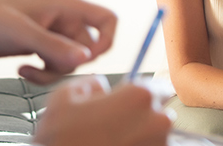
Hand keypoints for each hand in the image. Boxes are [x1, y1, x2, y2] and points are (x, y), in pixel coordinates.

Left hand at [0, 0, 116, 83]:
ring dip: (53, 73)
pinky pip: (56, 67)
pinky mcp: (42, 47)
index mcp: (67, 6)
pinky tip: (22, 69)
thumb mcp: (22, 33)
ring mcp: (54, 34)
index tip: (86, 59)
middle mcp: (64, 19)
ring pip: (71, 62)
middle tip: (44, 66)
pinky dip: (43, 74)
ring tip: (27, 70)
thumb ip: (54, 46)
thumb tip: (85, 59)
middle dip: (68, 65)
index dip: (105, 42)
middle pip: (89, 49)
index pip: (106, 19)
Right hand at [34, 75, 170, 145]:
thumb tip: (100, 88)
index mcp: (139, 97)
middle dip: (138, 118)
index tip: (129, 102)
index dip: (141, 94)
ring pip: (153, 138)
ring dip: (136, 138)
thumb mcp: (63, 97)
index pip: (159, 86)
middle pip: (157, 113)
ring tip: (107, 144)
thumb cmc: (63, 142)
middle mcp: (157, 123)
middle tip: (110, 127)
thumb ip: (90, 83)